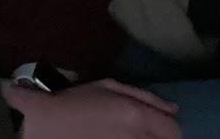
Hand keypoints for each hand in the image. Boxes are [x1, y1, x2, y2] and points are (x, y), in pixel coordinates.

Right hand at [2, 78, 179, 138]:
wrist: (45, 128)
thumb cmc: (76, 102)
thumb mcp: (107, 86)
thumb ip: (144, 96)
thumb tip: (173, 110)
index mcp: (135, 114)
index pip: (173, 129)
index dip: (167, 126)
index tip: (155, 126)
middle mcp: (136, 138)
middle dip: (158, 137)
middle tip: (141, 132)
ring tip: (126, 137)